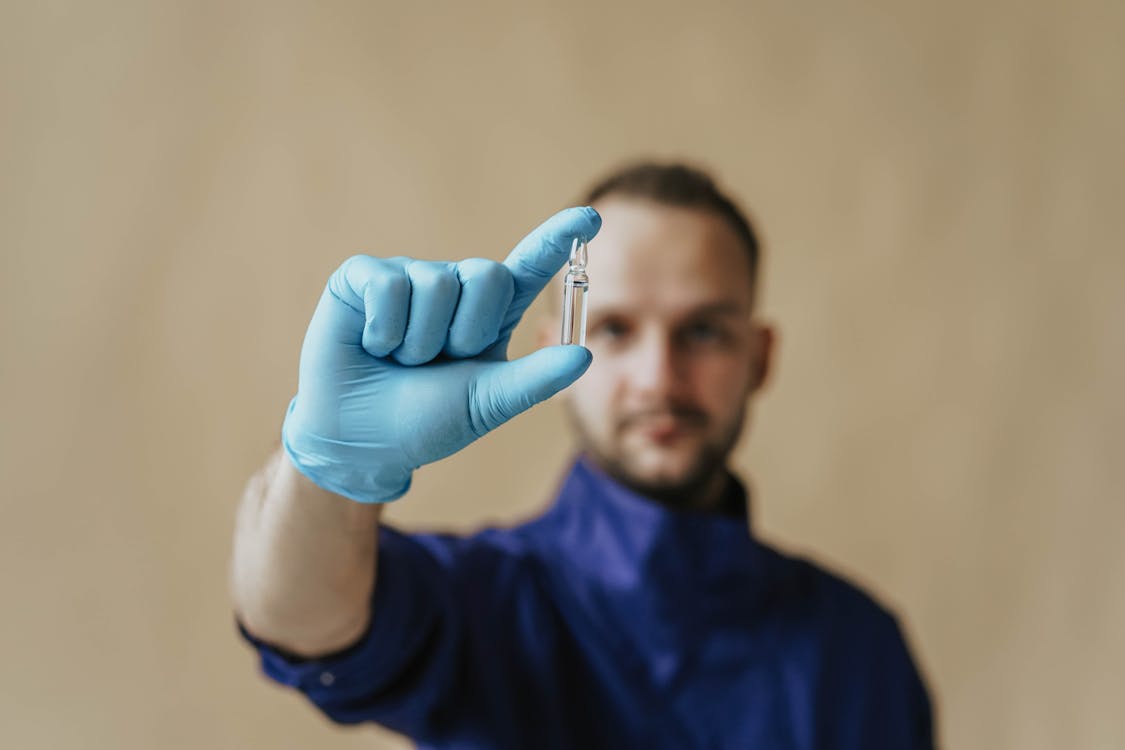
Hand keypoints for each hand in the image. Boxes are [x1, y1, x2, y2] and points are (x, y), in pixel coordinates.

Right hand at [282, 207, 600, 502]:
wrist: (360, 442)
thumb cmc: (425, 422)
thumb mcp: (486, 403)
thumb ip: (535, 379)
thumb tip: (585, 355)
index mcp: (489, 314)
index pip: (529, 267)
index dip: (557, 239)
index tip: (591, 217)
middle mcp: (452, 287)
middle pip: (487, 275)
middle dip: (466, 332)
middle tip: (438, 362)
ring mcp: (408, 277)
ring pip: (436, 284)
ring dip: (418, 341)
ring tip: (400, 361)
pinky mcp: (362, 277)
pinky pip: (388, 285)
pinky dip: (383, 330)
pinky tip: (372, 346)